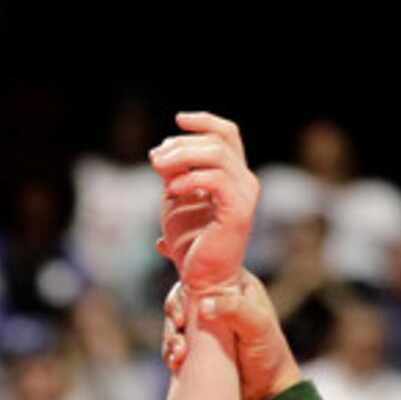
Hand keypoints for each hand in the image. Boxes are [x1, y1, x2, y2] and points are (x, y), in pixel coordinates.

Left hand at [151, 111, 258, 289]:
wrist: (203, 279)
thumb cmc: (191, 244)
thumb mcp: (177, 200)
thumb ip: (174, 174)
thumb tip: (158, 153)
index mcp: (234, 176)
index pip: (227, 134)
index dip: (205, 121)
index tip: (178, 119)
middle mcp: (245, 182)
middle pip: (218, 141)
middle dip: (182, 143)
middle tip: (155, 157)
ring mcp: (245, 195)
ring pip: (217, 154)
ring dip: (183, 156)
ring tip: (158, 168)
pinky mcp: (238, 211)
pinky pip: (216, 180)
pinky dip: (190, 178)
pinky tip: (172, 188)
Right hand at [161, 270, 302, 399]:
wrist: (267, 393)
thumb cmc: (270, 355)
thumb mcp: (258, 327)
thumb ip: (234, 309)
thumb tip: (203, 303)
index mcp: (235, 287)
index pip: (203, 272)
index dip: (185, 272)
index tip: (168, 264)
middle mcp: (217, 303)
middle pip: (182, 296)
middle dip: (174, 310)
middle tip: (178, 324)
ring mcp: (204, 327)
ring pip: (175, 323)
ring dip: (172, 336)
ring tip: (179, 354)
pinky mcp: (195, 349)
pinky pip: (175, 346)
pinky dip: (171, 353)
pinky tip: (176, 362)